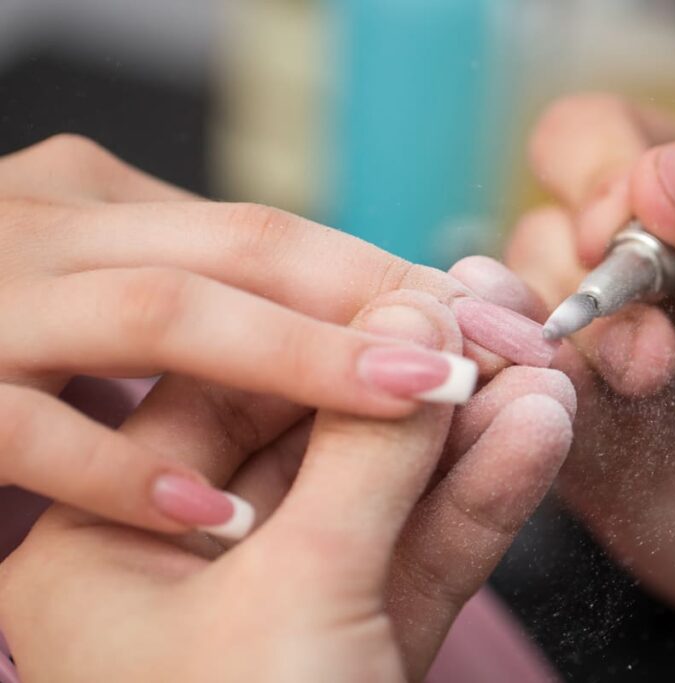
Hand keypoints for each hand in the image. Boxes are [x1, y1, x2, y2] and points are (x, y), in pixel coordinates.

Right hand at [0, 135, 556, 536]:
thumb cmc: (5, 336)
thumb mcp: (108, 290)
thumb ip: (218, 293)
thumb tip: (377, 304)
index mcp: (104, 201)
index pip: (281, 231)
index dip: (396, 274)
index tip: (496, 318)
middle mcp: (49, 226)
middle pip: (249, 249)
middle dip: (381, 302)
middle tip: (495, 348)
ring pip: (160, 312)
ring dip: (296, 359)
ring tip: (411, 398)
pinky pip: (29, 427)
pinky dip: (122, 471)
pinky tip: (211, 514)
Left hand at [0, 289, 574, 681]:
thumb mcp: (295, 602)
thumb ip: (365, 457)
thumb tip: (419, 331)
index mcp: (107, 546)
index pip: (224, 390)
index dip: (331, 333)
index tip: (426, 293)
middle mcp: (192, 568)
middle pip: (320, 434)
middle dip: (422, 382)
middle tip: (501, 324)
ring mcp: (289, 603)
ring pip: (390, 491)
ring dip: (474, 432)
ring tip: (544, 375)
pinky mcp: (367, 638)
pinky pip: (427, 549)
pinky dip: (486, 494)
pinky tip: (538, 433)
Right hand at [509, 94, 674, 679]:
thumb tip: (668, 176)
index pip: (594, 143)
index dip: (596, 174)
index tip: (637, 226)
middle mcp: (636, 279)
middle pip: (538, 232)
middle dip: (579, 273)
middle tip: (655, 337)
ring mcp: (601, 363)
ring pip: (511, 318)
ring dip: (559, 340)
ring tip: (646, 382)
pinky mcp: (582, 443)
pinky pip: (513, 406)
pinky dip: (523, 402)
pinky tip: (575, 419)